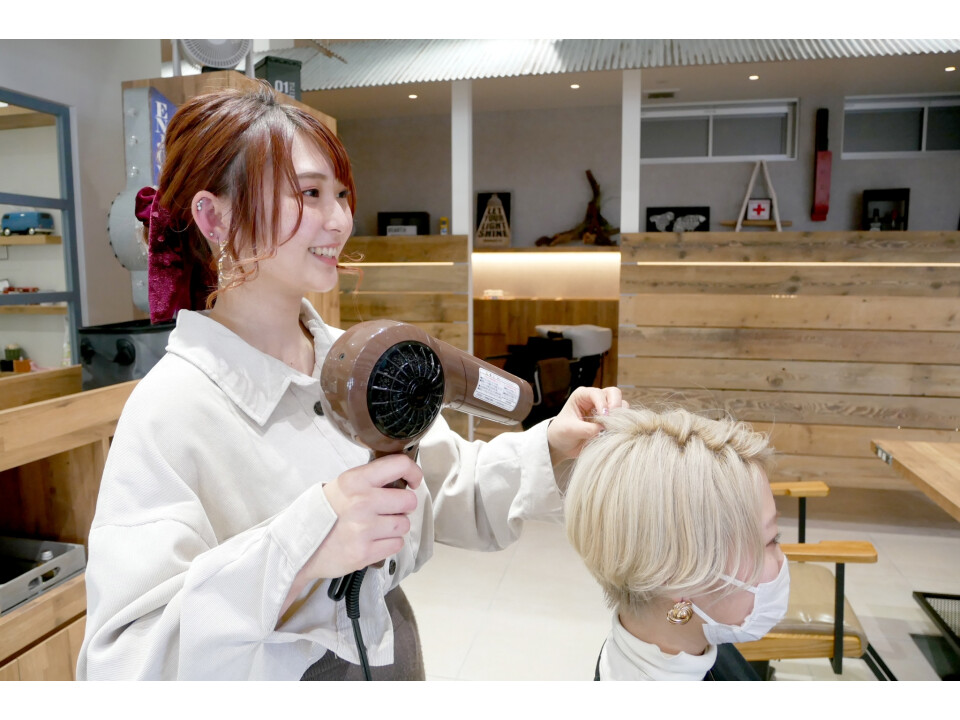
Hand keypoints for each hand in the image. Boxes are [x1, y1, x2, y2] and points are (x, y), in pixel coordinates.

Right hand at [305, 454, 422, 580]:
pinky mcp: (364, 552)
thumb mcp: (341, 486)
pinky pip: (396, 545)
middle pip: (408, 501)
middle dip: (403, 506)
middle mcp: (362, 502)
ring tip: (377, 527)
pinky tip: (373, 540)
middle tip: (390, 510)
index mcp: (355, 481)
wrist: (297, 545)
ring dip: (395, 527)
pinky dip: (389, 544)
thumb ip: (370, 480)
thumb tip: (402, 478)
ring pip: (404, 525)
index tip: (414, 480)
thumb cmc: (322, 514)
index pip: (399, 465)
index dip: (414, 472)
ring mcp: (363, 529)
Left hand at [546, 386, 626, 461]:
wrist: (563, 445)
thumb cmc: (562, 433)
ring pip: (621, 405)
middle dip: (616, 405)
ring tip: (613, 428)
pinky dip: (622, 424)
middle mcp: (595, 399)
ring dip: (620, 415)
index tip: (604, 417)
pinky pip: (623, 418)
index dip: (602, 403)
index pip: (597, 393)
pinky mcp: (611, 420)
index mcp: (582, 395)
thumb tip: (603, 429)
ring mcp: (605, 409)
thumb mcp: (570, 430)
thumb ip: (586, 429)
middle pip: (614, 393)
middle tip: (613, 420)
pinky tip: (614, 432)